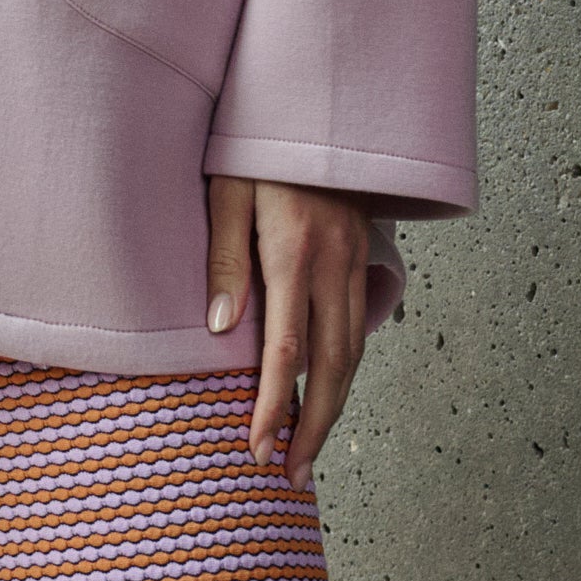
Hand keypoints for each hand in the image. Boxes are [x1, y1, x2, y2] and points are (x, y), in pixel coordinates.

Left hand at [205, 175, 373, 486]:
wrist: (317, 105)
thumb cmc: (257, 146)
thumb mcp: (226, 192)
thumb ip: (223, 261)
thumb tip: (220, 332)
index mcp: (295, 251)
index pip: (286, 348)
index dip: (275, 404)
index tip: (260, 448)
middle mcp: (333, 263)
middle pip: (333, 365)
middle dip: (315, 427)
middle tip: (291, 475)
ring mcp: (354, 260)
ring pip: (353, 351)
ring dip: (334, 407)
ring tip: (309, 450)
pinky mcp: (361, 256)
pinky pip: (358, 326)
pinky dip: (345, 370)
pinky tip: (327, 393)